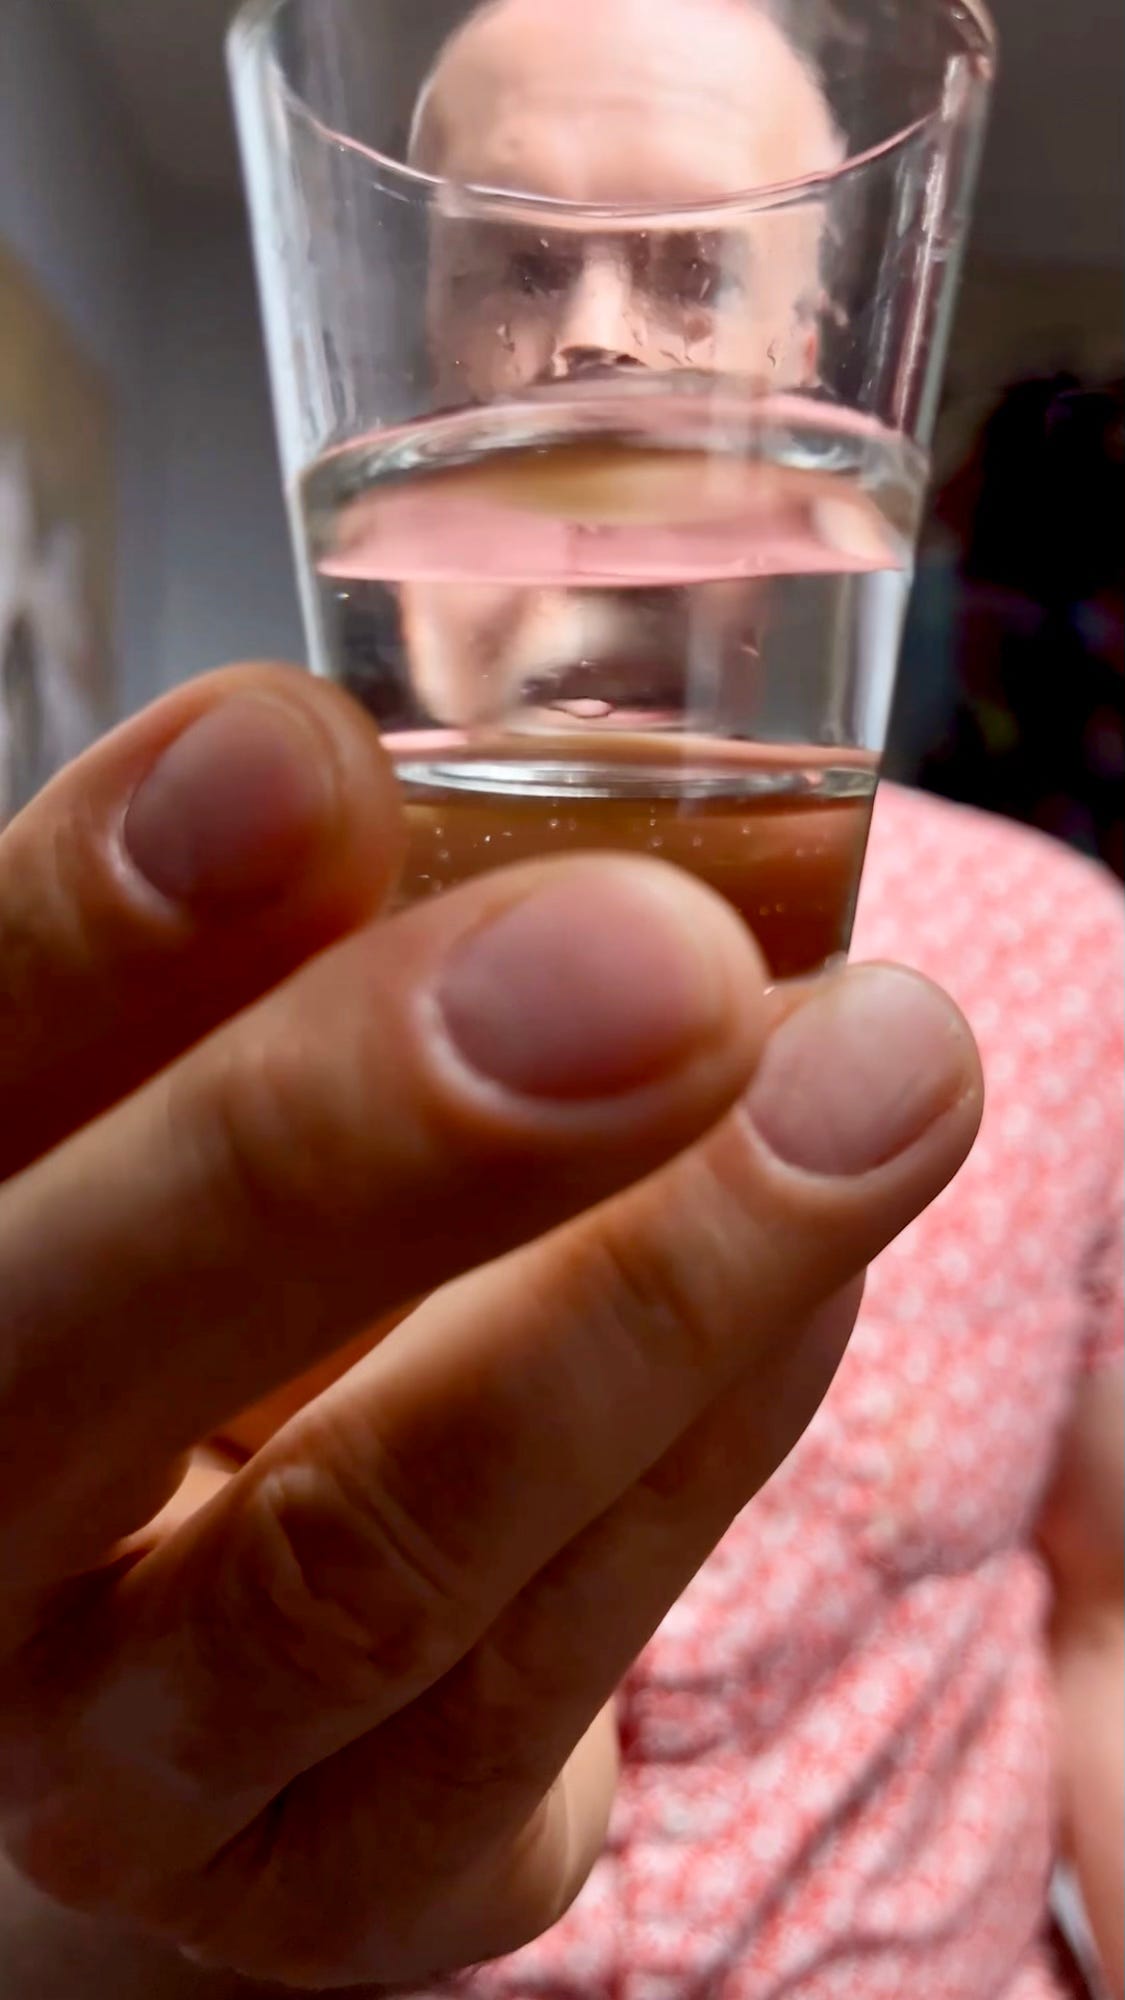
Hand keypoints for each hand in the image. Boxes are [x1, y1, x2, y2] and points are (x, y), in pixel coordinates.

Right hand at [0, 665, 981, 1989]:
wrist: (183, 1656)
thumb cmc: (200, 1305)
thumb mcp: (191, 1106)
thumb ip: (253, 963)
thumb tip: (369, 762)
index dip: (88, 929)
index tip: (293, 753)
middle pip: (52, 1358)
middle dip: (350, 1132)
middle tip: (655, 960)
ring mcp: (106, 1761)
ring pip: (354, 1556)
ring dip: (654, 1301)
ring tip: (882, 1074)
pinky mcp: (316, 1878)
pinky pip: (530, 1682)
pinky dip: (704, 1446)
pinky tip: (831, 1263)